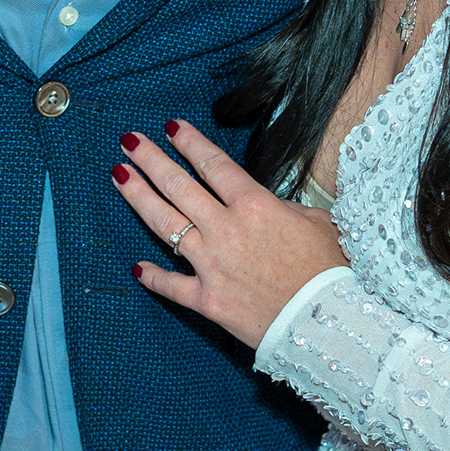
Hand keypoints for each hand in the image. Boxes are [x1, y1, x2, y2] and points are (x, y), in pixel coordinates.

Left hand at [115, 120, 344, 348]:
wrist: (327, 323)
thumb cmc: (330, 272)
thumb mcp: (317, 223)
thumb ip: (285, 208)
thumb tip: (269, 206)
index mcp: (255, 206)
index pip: (213, 165)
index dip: (190, 142)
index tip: (172, 127)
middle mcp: (226, 230)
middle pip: (179, 185)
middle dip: (151, 159)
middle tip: (130, 141)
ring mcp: (211, 264)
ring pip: (165, 224)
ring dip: (139, 196)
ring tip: (119, 175)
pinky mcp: (207, 299)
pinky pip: (171, 284)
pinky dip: (152, 276)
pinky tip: (136, 266)